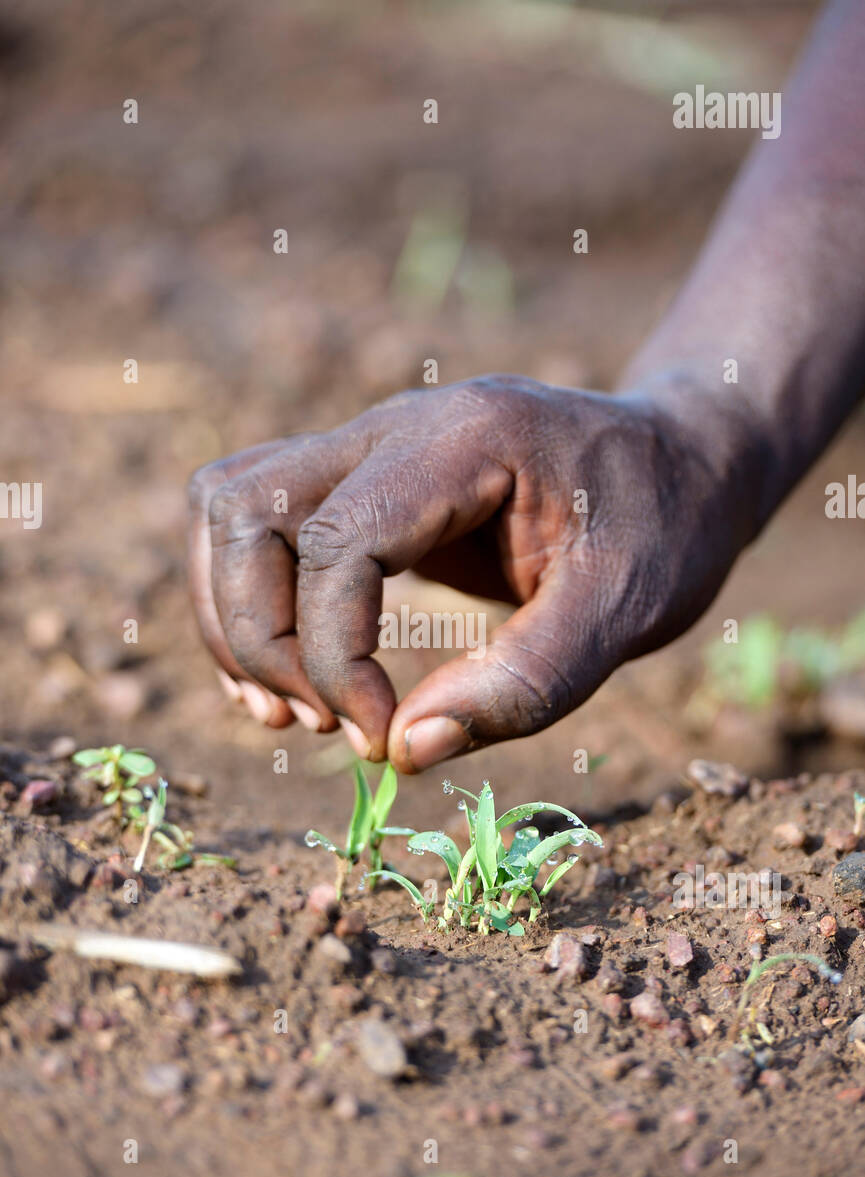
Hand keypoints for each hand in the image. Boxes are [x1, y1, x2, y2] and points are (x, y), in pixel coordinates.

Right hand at [187, 374, 757, 771]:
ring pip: (228, 504)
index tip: (379, 735)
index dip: (335, 654)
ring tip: (292, 709)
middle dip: (259, 635)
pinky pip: (256, 521)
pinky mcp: (361, 483)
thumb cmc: (664, 527)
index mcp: (466, 439)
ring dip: (235, 616)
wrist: (680, 459)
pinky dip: (248, 601)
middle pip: (245, 506)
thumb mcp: (625, 610)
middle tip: (326, 722)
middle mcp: (395, 425)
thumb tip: (404, 751)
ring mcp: (369, 446)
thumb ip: (524, 682)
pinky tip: (296, 678)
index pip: (339, 538)